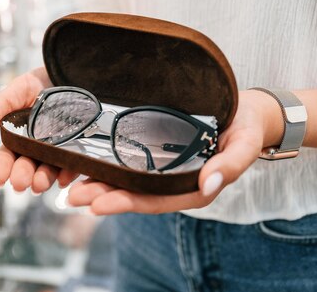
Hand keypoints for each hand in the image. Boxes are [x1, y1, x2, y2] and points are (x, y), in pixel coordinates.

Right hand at [0, 67, 79, 192]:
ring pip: (47, 171)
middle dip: (21, 176)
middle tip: (19, 184)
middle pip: (26, 168)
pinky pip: (72, 166)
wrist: (67, 76)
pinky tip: (64, 178)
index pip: (6, 158)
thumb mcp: (17, 91)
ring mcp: (56, 152)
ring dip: (42, 180)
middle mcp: (35, 150)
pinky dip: (68, 174)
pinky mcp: (77, 151)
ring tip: (39, 185)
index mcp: (17, 139)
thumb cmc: (37, 85)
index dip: (0, 169)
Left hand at [67, 90, 282, 214]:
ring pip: (128, 180)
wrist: (247, 111)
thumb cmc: (246, 127)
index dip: (125, 203)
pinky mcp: (158, 152)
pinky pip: (131, 162)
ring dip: (100, 183)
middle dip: (102, 196)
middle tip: (71, 196)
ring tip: (69, 184)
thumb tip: (208, 184)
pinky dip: (108, 163)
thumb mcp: (245, 144)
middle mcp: (175, 182)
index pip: (154, 200)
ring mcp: (164, 167)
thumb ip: (231, 165)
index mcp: (193, 188)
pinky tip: (86, 162)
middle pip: (134, 193)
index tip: (97, 204)